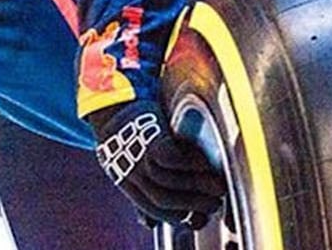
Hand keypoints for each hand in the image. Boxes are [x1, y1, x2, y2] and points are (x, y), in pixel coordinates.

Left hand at [88, 101, 223, 226]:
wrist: (112, 108)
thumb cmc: (128, 138)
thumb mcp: (130, 167)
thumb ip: (142, 192)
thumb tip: (149, 224)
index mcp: (129, 185)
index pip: (154, 210)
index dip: (179, 217)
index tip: (200, 219)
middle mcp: (132, 175)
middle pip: (162, 199)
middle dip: (192, 205)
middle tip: (216, 204)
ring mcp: (139, 157)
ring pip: (168, 180)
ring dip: (197, 186)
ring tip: (219, 186)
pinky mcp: (148, 139)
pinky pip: (171, 159)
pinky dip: (190, 164)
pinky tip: (207, 164)